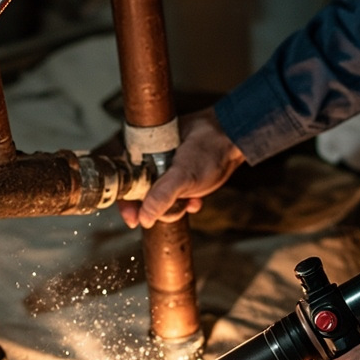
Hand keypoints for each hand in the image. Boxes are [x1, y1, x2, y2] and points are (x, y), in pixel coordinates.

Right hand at [118, 107, 245, 228]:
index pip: (124, 182)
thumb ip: (162, 195)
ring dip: (174, 207)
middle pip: (142, 194)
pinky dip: (186, 202)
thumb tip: (143, 217)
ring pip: (161, 198)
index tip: (133, 219)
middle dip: (155, 209)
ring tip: (188, 203)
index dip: (127, 203)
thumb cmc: (207, 146)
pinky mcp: (183, 175)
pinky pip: (177, 196)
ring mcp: (167, 168)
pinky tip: (196, 201)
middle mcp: (151, 160)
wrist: (235, 139)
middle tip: (169, 214)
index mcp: (143, 153)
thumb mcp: (182, 174)